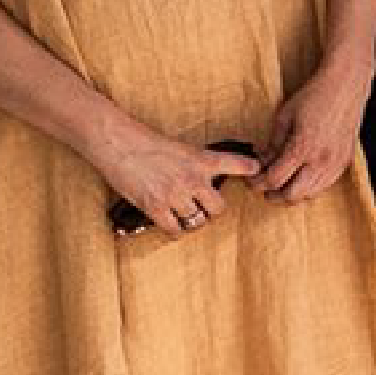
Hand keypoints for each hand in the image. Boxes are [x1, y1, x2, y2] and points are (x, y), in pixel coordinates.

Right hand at [98, 123, 254, 235]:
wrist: (119, 144)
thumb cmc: (147, 142)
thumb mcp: (183, 148)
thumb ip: (199, 163)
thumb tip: (211, 178)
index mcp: (202, 160)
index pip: (239, 164)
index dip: (250, 169)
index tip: (256, 172)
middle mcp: (193, 179)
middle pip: (219, 209)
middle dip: (213, 211)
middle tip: (204, 208)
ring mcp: (174, 195)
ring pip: (197, 222)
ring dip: (193, 222)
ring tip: (186, 216)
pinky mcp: (154, 207)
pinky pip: (174, 230)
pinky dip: (176, 231)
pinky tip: (173, 225)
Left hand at [253, 48, 372, 198]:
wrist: (346, 86)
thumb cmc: (314, 96)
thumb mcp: (284, 117)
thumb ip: (272, 145)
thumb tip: (261, 163)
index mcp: (302, 148)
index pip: (274, 180)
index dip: (257, 183)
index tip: (251, 179)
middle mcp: (321, 160)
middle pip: (292, 195)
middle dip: (273, 195)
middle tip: (263, 187)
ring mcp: (336, 163)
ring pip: (310, 194)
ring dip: (293, 193)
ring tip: (282, 184)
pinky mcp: (345, 161)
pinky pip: (325, 186)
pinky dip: (310, 187)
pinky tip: (302, 178)